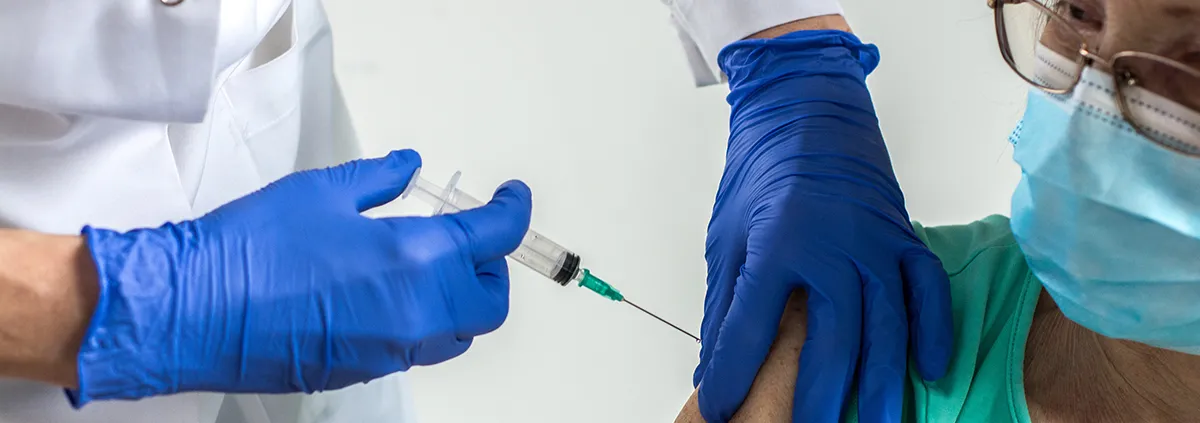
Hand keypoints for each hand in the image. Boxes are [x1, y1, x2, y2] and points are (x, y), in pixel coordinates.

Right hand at [69, 150, 531, 405]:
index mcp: (417, 258)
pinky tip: (388, 294)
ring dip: (460, 299)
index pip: (497, 236)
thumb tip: (408, 168)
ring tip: (430, 266)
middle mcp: (419, 311)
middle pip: (491, 299)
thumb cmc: (251, 251)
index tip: (511, 197)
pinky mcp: (368, 368)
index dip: (513, 210)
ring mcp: (395, 348)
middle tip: (470, 238)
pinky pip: (418, 348)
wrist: (194, 312)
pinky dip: (422, 321)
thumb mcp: (323, 192)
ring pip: (459, 332)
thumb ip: (379, 179)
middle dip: (491, 267)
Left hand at [694, 32, 952, 421]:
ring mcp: (875, 241)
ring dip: (880, 384)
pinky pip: (928, 290)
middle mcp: (832, 246)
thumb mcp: (728, 236)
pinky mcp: (903, 235)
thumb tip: (713, 362)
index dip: (732, 375)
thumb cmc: (762, 168)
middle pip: (831, 343)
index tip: (720, 408)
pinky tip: (928, 370)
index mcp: (776, 243)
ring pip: (886, 328)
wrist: (805, 109)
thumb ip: (726, 303)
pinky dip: (933, 332)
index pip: (749, 329)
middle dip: (817, 399)